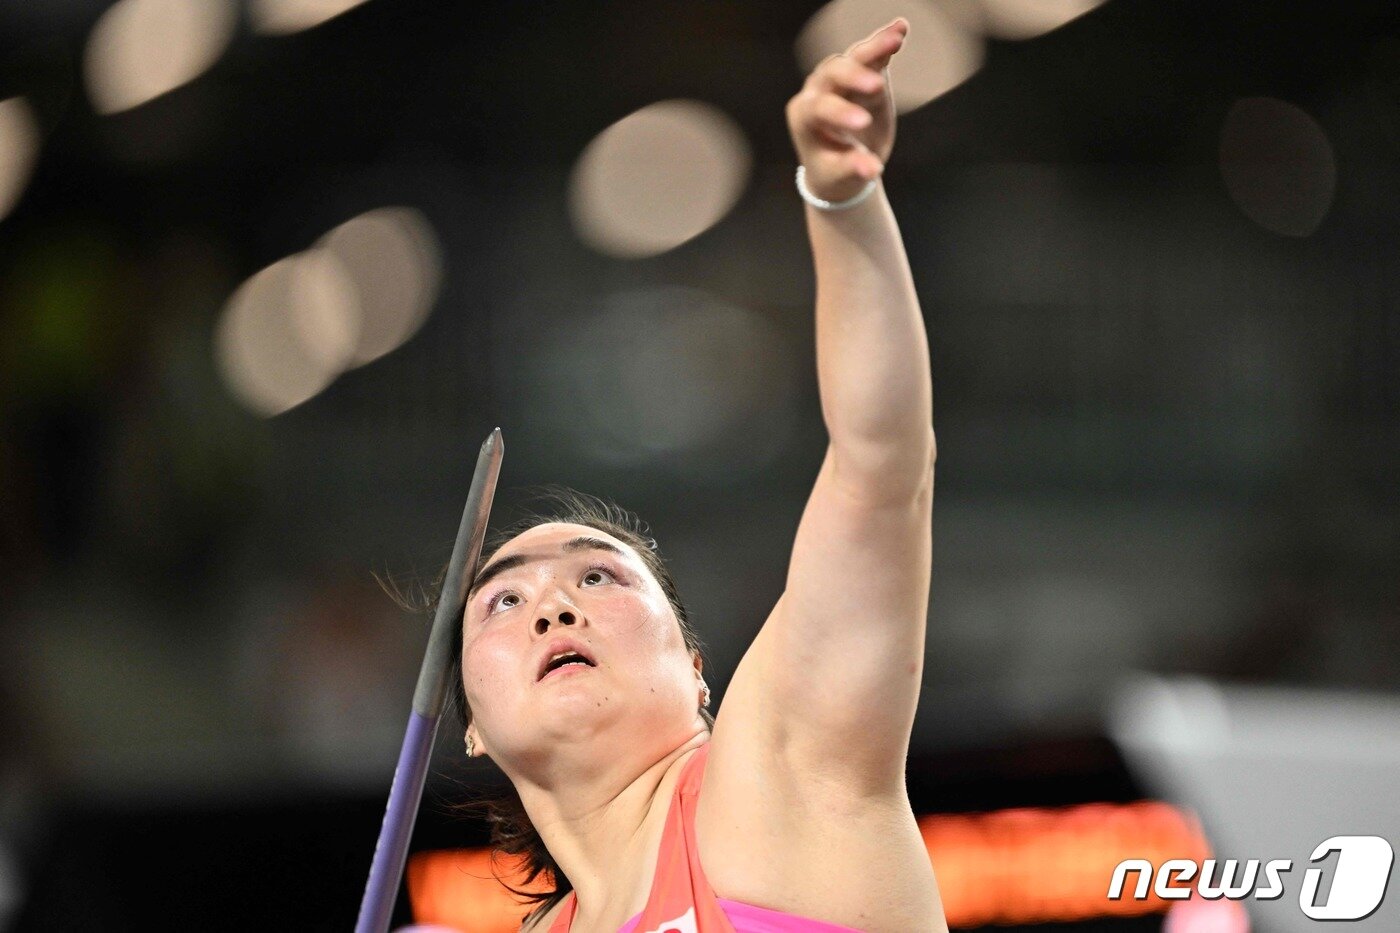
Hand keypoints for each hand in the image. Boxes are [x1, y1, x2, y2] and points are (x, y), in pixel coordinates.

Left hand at [786, 17, 908, 202]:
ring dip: (873, 47)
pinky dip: (884, 42)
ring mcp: (839, 79)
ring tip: (895, 39)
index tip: (863, 123)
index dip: (839, 112)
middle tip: (877, 87)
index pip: (819, 107)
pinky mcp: (861, 73)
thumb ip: (854, 168)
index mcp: (805, 117)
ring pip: (853, 57)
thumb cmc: (835, 172)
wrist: (841, 162)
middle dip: (854, 77)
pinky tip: (901, 28)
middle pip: (833, 73)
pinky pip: (871, 54)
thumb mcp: (842, 176)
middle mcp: (817, 91)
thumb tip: (873, 170)